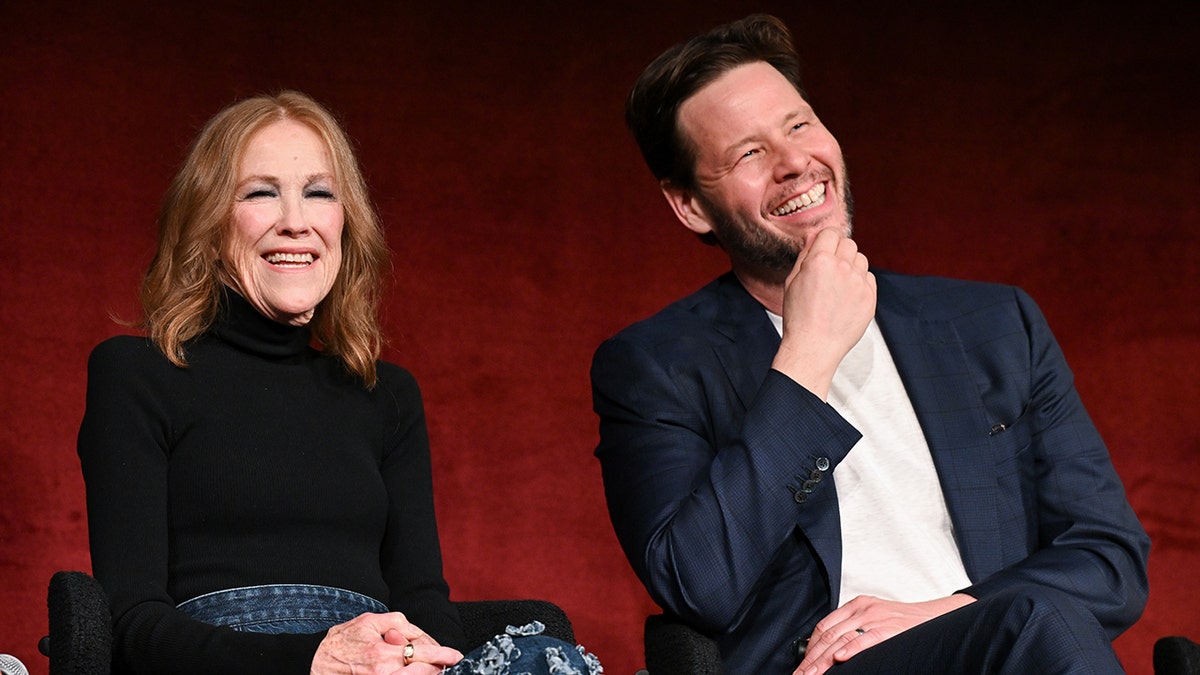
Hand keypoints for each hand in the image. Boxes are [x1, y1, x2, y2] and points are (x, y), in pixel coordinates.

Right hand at [311, 612, 463, 674]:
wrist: (314, 662)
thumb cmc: (341, 640)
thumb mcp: (370, 621)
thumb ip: (399, 624)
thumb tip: (420, 635)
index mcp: (384, 654)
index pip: (423, 655)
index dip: (444, 655)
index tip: (456, 656)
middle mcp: (385, 674)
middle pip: (423, 674)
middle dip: (436, 667)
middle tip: (441, 662)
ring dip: (423, 673)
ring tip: (427, 666)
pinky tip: (409, 669)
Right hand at [772, 228, 875, 399]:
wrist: (814, 347)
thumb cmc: (799, 318)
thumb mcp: (792, 282)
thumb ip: (805, 256)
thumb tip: (814, 239)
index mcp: (819, 261)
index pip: (831, 233)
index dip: (826, 240)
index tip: (825, 247)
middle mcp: (842, 267)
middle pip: (849, 243)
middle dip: (839, 251)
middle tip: (831, 267)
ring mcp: (859, 282)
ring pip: (861, 259)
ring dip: (851, 265)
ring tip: (839, 284)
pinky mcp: (870, 297)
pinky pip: (869, 278)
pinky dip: (860, 282)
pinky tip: (847, 296)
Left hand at [792, 594, 974, 674]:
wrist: (936, 617)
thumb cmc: (904, 623)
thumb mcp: (875, 618)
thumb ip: (854, 628)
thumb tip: (831, 652)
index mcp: (856, 605)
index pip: (824, 627)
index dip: (810, 648)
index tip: (801, 666)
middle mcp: (863, 609)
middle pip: (828, 635)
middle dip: (811, 659)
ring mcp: (875, 617)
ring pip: (841, 638)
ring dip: (823, 660)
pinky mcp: (889, 627)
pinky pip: (866, 638)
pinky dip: (851, 649)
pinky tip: (839, 659)